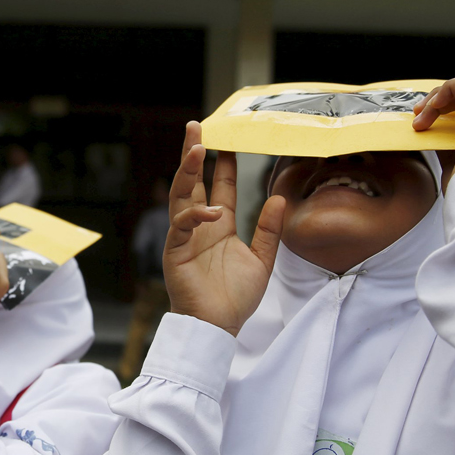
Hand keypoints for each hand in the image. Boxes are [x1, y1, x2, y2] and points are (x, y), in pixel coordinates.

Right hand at [164, 121, 284, 335]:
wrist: (218, 327)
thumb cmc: (235, 298)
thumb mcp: (262, 260)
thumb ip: (269, 230)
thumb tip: (279, 197)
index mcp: (219, 226)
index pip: (220, 188)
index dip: (223, 164)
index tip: (227, 141)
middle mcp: (199, 226)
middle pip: (193, 182)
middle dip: (194, 155)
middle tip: (196, 127)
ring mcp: (184, 237)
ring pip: (182, 196)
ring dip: (188, 171)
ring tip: (197, 148)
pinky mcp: (174, 251)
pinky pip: (181, 226)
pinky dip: (194, 216)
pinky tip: (211, 211)